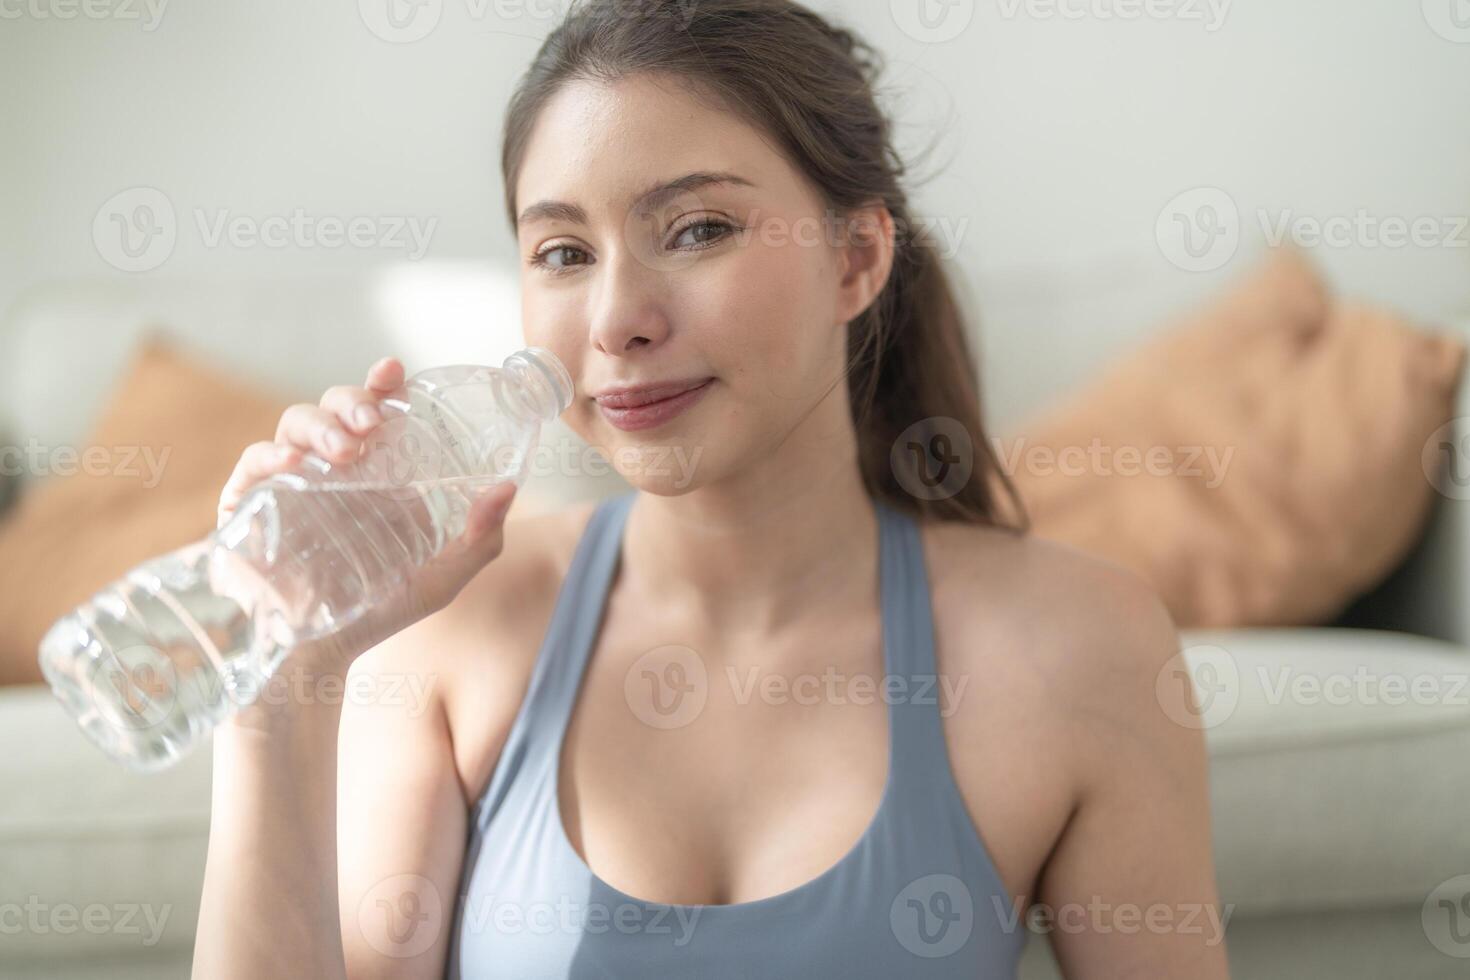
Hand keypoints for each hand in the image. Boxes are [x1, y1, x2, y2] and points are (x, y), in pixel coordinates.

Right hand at [216, 356, 516, 675]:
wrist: (324, 651)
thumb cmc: (380, 607)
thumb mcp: (441, 574)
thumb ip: (479, 537)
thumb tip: (509, 488)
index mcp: (373, 469)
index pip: (374, 410)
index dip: (380, 384)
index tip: (394, 372)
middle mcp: (330, 467)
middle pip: (332, 407)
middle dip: (351, 402)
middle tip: (373, 425)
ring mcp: (288, 482)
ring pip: (293, 425)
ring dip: (319, 426)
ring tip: (345, 451)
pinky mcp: (249, 505)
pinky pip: (252, 465)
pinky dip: (269, 456)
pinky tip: (293, 465)